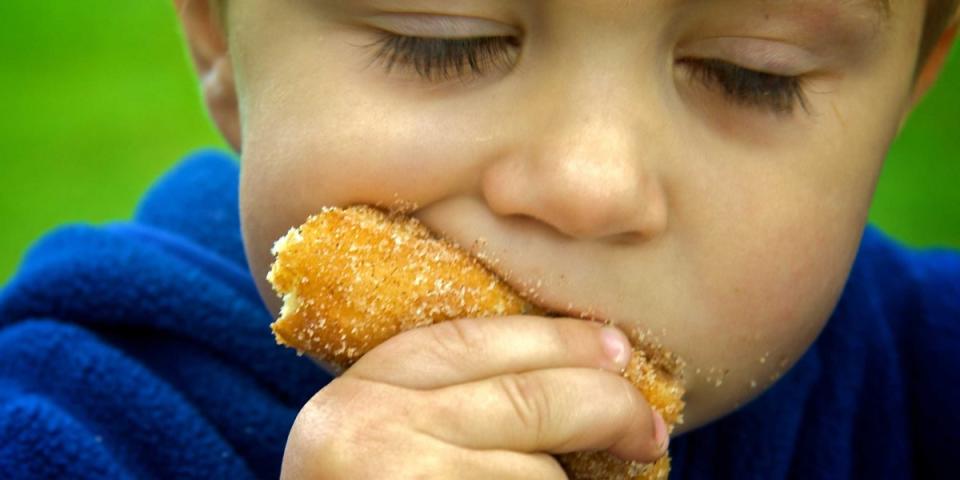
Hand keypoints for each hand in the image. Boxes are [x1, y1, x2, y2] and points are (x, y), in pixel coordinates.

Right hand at [279, 316, 667, 478]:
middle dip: (606, 406)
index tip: (617, 351)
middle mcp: (370, 435)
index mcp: (357, 397)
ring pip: (538, 476)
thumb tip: (577, 371)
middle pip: (526, 400)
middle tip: (647, 430)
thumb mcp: (380, 443)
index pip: (473, 342)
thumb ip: (443, 407)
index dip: (557, 340)